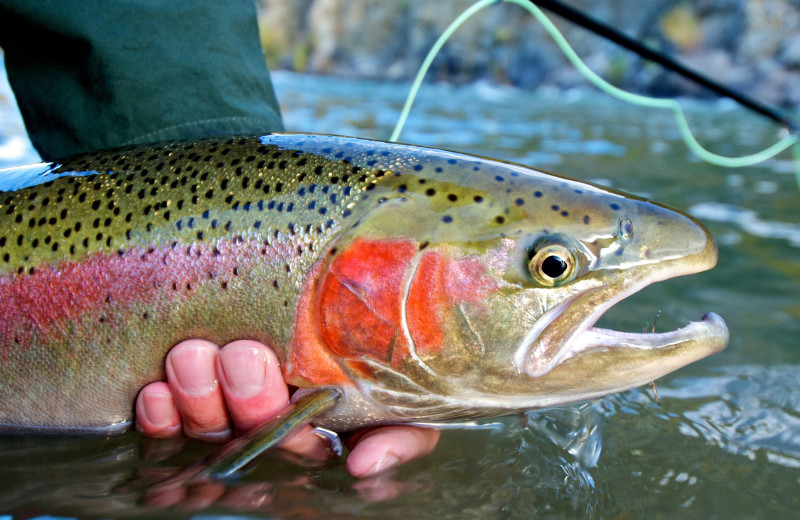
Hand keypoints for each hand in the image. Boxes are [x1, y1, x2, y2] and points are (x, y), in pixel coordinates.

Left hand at [135, 339, 439, 476]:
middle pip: (248, 431)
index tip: (295, 404)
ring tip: (194, 355)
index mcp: (317, 431)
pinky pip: (161, 424)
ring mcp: (222, 417)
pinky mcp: (179, 405)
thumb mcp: (407, 396)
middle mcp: (267, 428)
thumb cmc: (374, 351)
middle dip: (244, 397)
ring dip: (195, 392)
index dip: (290, 433)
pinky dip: (156, 411)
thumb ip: (403, 436)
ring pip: (203, 425)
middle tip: (244, 356)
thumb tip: (363, 466)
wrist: (342, 294)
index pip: (300, 446)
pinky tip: (155, 392)